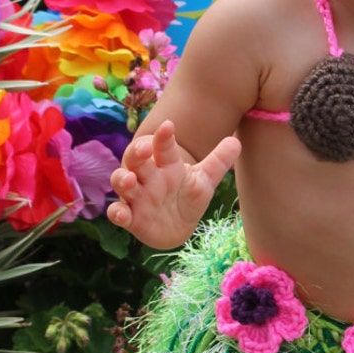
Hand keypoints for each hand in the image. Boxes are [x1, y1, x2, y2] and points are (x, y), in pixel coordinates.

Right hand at [107, 119, 240, 249]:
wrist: (177, 226)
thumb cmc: (187, 197)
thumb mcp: (204, 181)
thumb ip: (218, 161)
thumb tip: (236, 142)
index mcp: (165, 165)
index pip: (163, 146)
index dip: (164, 137)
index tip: (169, 125)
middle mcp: (148, 177)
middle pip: (136, 159)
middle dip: (137, 153)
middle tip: (144, 149)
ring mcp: (137, 196)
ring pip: (121, 182)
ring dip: (122, 179)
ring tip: (129, 179)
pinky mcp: (130, 218)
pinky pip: (118, 213)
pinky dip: (116, 213)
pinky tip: (120, 213)